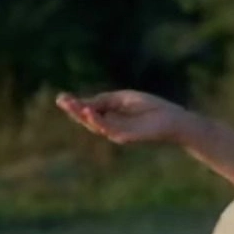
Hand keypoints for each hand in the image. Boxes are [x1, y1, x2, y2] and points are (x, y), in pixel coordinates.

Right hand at [55, 90, 191, 145]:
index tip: (61, 97)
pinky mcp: (124, 136)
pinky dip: (97, 120)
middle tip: (61, 100)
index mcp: (110, 116)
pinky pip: (107, 128)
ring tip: (70, 104)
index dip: (76, 104)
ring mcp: (116, 132)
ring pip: (94, 124)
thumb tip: (84, 103)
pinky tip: (89, 111)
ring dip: (81, 114)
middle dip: (73, 110)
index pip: (89, 110)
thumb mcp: (124, 99)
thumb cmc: (151, 107)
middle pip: (87, 119)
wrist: (172, 119)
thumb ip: (104, 100)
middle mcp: (110, 125)